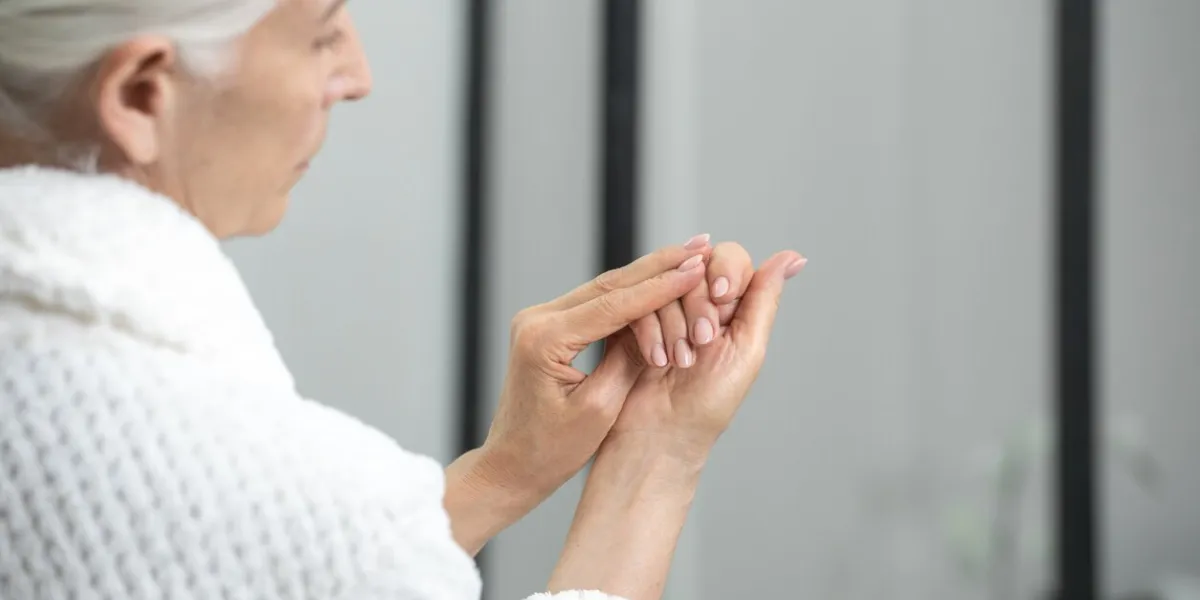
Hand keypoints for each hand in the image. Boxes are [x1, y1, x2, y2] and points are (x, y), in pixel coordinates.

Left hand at [445, 238, 713, 552]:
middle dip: (659, 265)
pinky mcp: (547, 326)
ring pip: (605, 288)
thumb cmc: (552, 450)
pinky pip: (596, 302)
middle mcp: (537, 320)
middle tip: (702, 244)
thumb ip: (629, 360)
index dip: (660, 286)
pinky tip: (660, 278)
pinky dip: (631, 292)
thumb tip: (659, 320)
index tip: (697, 269)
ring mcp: (540, 319)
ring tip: (690, 256)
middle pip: (610, 284)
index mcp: (545, 340)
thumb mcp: (601, 409)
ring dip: (649, 274)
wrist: (513, 464)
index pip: (613, 304)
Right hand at [547, 248, 805, 598]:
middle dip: (699, 305)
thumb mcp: (747, 349)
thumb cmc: (708, 404)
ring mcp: (662, 310)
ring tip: (679, 361)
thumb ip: (764, 298)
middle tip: (700, 342)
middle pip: (696, 267)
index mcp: (731, 307)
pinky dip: (650, 330)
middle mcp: (696, 303)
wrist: (662, 436)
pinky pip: (637, 300)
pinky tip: (657, 359)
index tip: (722, 298)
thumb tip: (794, 257)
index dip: (724, 272)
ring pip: (666, 283)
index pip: (730, 258)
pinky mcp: (632, 320)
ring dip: (674, 323)